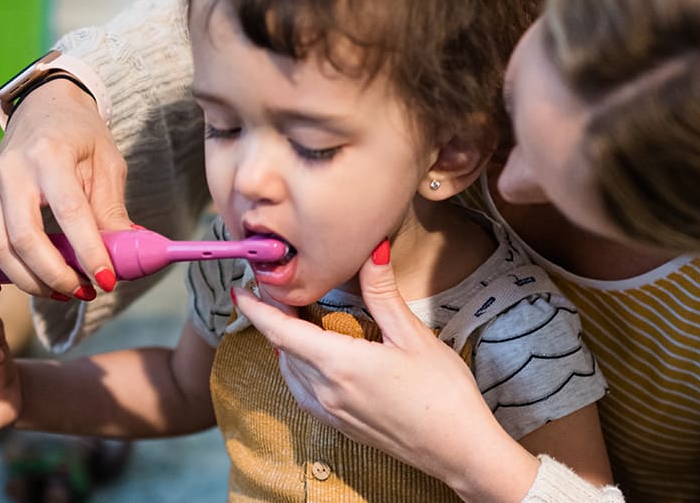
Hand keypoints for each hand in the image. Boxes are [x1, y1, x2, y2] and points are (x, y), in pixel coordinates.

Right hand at [0, 80, 130, 298]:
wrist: (45, 106)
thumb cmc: (81, 136)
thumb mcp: (107, 164)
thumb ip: (112, 210)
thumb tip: (126, 257)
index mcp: (49, 155)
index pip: (69, 213)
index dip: (89, 252)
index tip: (108, 280)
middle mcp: (10, 172)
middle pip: (24, 238)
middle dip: (57, 275)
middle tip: (86, 290)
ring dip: (30, 280)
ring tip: (63, 290)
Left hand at [233, 250, 539, 501]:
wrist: (460, 449)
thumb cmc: (443, 393)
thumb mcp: (414, 336)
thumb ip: (383, 294)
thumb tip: (372, 250)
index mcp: (340, 364)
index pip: (281, 331)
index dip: (256, 308)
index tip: (239, 287)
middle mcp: (327, 391)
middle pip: (283, 349)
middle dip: (275, 319)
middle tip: (278, 291)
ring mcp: (332, 412)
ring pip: (291, 372)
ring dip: (287, 345)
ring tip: (297, 320)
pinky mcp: (343, 425)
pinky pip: (304, 393)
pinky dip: (299, 369)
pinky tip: (317, 359)